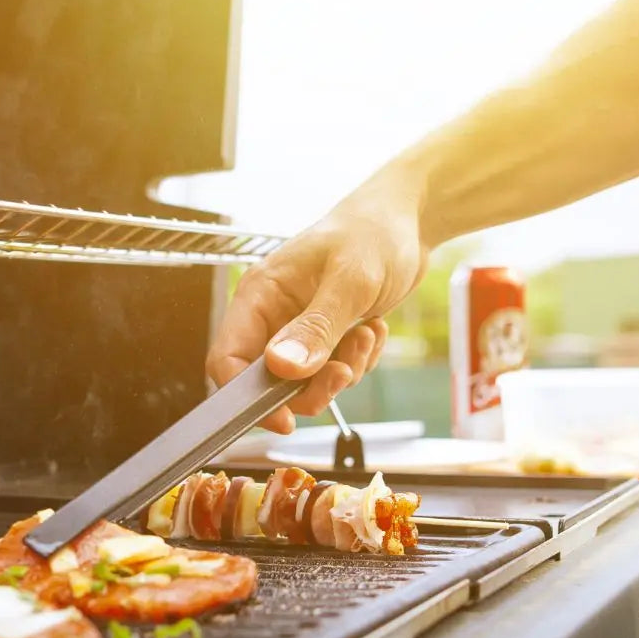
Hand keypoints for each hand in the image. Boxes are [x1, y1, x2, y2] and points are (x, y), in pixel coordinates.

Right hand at [206, 168, 429, 433]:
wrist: (411, 219)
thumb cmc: (375, 231)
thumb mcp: (350, 281)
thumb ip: (316, 327)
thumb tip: (282, 368)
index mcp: (260, 294)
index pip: (228, 359)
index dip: (247, 397)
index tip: (283, 418)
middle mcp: (273, 313)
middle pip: (270, 381)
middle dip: (311, 386)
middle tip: (345, 371)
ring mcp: (299, 325)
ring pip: (305, 381)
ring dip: (342, 370)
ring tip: (365, 335)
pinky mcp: (326, 334)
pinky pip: (333, 371)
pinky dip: (357, 361)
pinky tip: (372, 329)